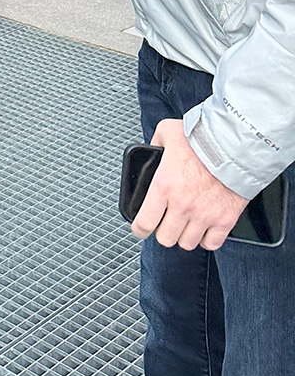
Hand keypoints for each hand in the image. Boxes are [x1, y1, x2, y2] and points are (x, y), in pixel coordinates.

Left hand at [132, 118, 248, 251]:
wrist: (235, 145)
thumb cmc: (203, 138)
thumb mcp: (167, 131)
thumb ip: (155, 143)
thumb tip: (150, 150)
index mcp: (163, 186)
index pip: (144, 223)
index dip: (139, 229)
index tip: (140, 229)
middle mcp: (182, 205)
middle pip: (165, 238)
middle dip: (163, 231)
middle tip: (165, 223)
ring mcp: (204, 215)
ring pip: (187, 243)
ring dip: (184, 236)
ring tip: (185, 225)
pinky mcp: (225, 220)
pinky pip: (211, 243)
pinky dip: (207, 239)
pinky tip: (204, 229)